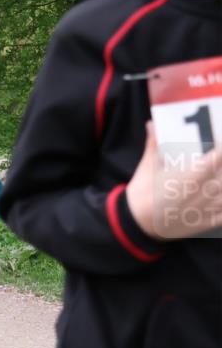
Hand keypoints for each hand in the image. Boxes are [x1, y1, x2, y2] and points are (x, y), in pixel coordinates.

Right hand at [126, 121, 221, 238]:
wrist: (135, 223)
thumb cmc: (141, 193)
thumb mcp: (147, 167)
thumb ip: (154, 145)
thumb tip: (152, 124)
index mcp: (187, 178)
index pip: (216, 159)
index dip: (221, 151)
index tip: (220, 143)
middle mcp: (200, 194)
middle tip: (219, 163)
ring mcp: (205, 209)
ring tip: (219, 177)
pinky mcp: (205, 223)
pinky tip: (220, 198)